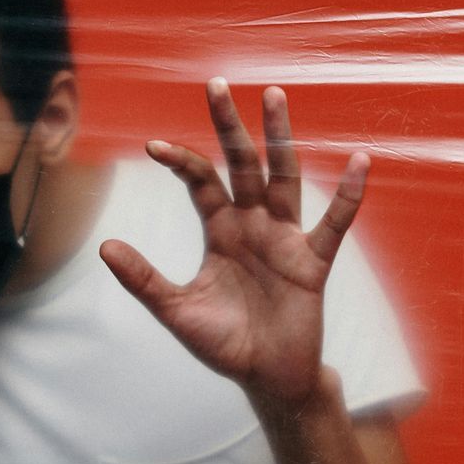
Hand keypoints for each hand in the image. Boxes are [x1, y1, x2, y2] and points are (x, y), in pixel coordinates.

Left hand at [99, 79, 365, 407]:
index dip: (181, 162)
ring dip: (279, 138)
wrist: (267, 379)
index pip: (201, 182)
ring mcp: (285, 239)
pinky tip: (359, 162)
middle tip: (215, 85)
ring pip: (283, 178)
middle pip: (242, 164)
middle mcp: (253, 225)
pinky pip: (334, 225)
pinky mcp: (312, 263)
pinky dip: (348, 196)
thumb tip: (104, 246)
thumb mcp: (178, 311)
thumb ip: (144, 280)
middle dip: (229, 126)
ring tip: (273, 96)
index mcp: (220, 231)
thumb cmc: (225, 344)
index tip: (153, 148)